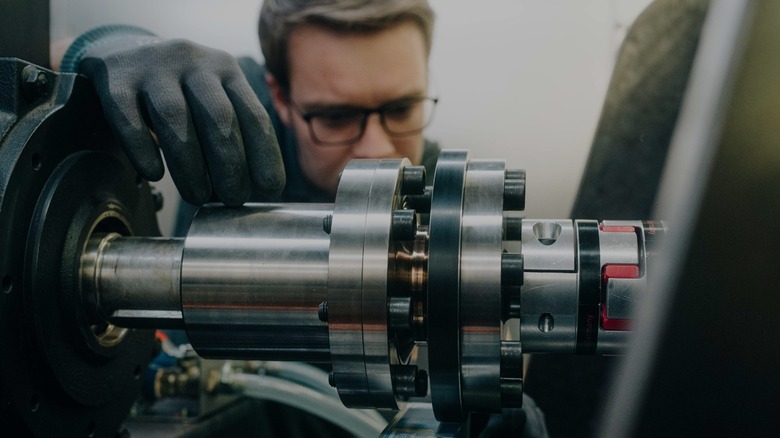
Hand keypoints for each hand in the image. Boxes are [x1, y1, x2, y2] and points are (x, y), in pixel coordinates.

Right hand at [78, 36, 284, 205]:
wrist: (121, 54)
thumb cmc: (178, 91)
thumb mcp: (213, 97)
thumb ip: (233, 132)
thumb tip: (252, 186)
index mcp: (226, 70)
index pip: (254, 115)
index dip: (265, 155)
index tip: (271, 188)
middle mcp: (193, 62)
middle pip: (219, 117)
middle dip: (230, 165)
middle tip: (233, 199)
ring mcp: (152, 67)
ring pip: (175, 118)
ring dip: (190, 166)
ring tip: (198, 197)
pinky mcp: (114, 77)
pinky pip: (128, 117)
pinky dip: (142, 149)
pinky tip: (154, 174)